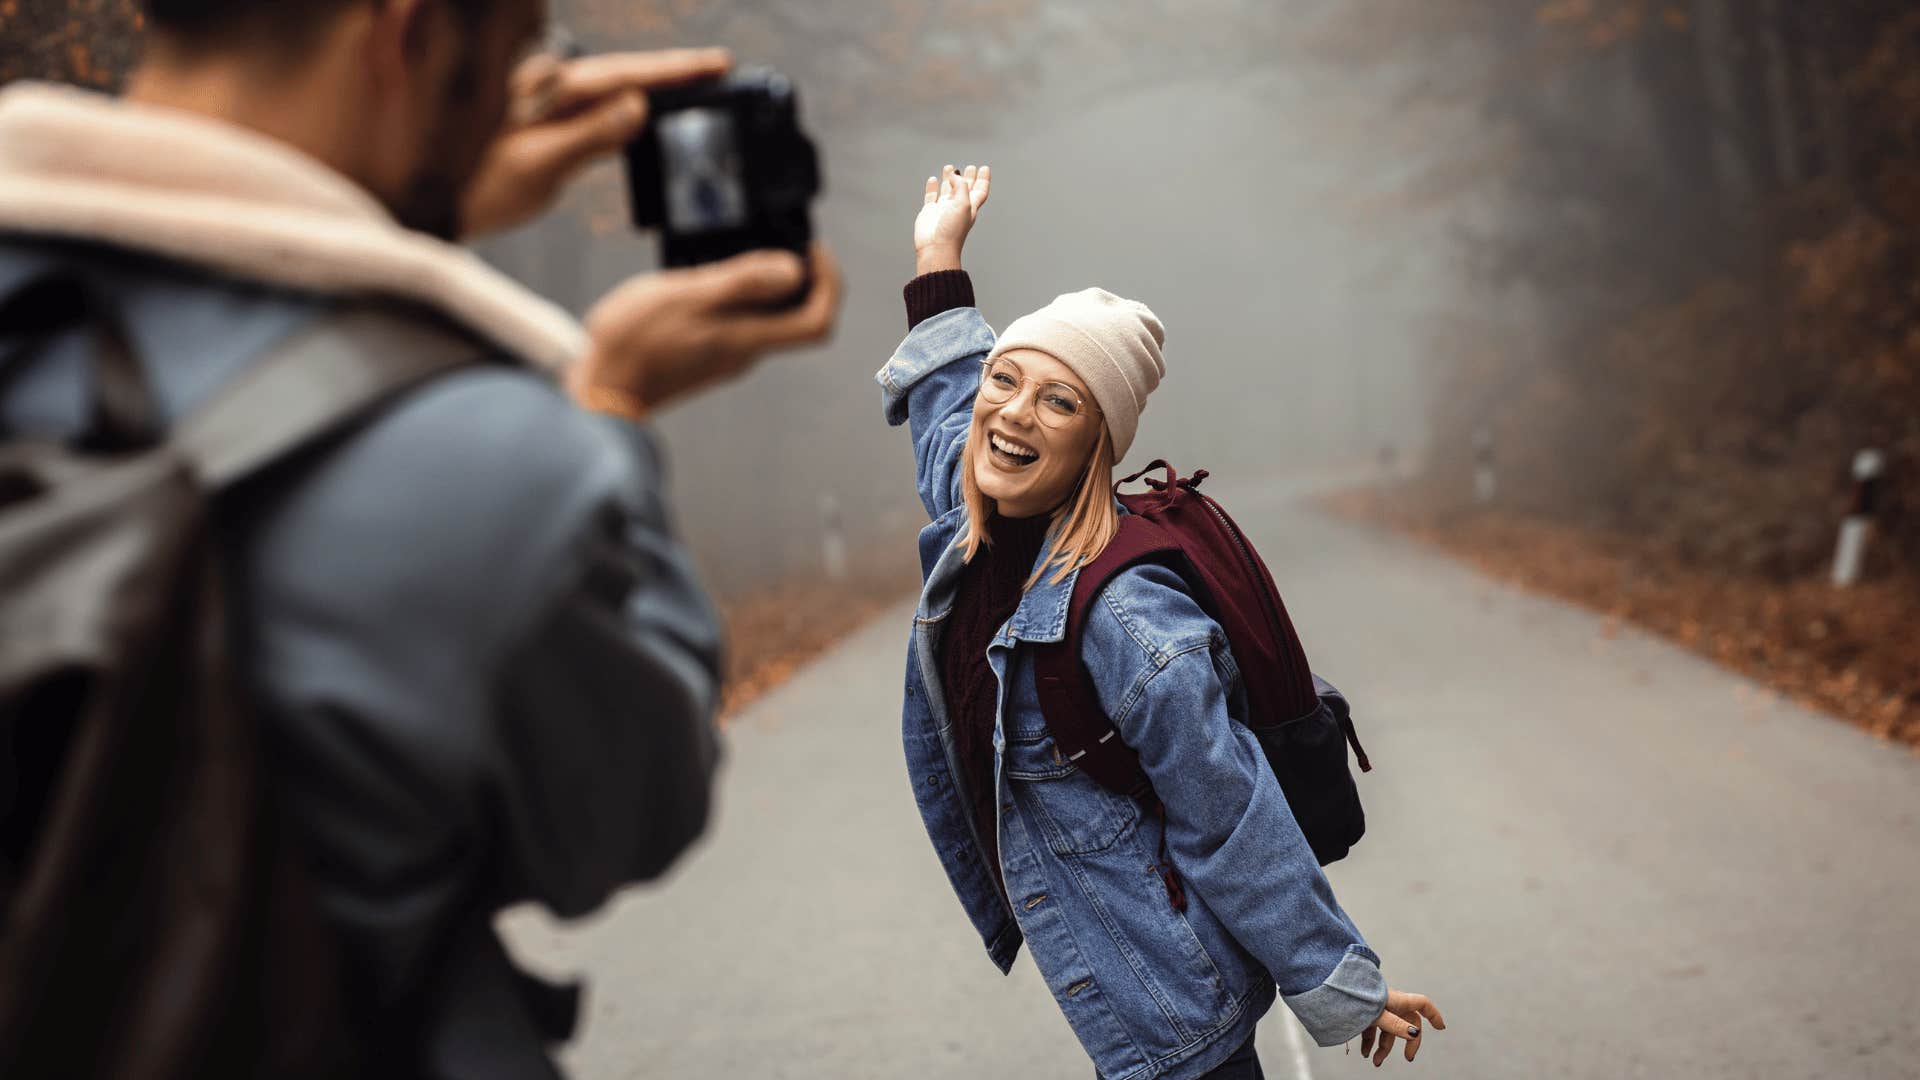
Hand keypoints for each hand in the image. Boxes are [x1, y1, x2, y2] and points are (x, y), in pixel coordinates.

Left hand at [460, 48, 731, 237]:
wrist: (420, 205)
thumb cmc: (467, 189)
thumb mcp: (535, 168)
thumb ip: (588, 136)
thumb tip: (638, 105)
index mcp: (549, 91)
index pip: (625, 73)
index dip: (675, 69)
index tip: (718, 64)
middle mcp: (544, 88)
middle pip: (621, 73)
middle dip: (671, 73)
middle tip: (719, 72)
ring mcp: (537, 105)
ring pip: (606, 89)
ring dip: (648, 88)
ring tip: (692, 92)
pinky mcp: (532, 125)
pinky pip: (588, 110)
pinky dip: (618, 111)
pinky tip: (635, 117)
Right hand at [573, 244, 842, 413]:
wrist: (599, 390)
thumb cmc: (635, 343)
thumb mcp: (688, 295)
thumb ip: (742, 281)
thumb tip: (794, 270)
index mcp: (749, 338)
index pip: (817, 321)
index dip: (829, 284)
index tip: (813, 251)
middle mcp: (744, 351)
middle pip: (796, 317)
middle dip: (800, 276)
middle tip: (781, 240)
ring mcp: (724, 355)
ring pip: (765, 317)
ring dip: (762, 283)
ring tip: (737, 250)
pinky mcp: (703, 354)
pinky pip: (735, 321)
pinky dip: (733, 295)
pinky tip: (705, 275)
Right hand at [912, 164, 990, 274]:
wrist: (935, 247)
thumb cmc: (952, 230)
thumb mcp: (964, 204)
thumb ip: (961, 186)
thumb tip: (954, 175)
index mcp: (970, 207)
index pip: (980, 190)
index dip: (983, 179)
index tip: (984, 168)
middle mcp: (957, 207)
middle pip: (965, 189)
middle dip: (968, 178)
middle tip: (970, 167)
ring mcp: (943, 209)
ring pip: (947, 190)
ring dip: (949, 179)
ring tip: (949, 168)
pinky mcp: (929, 212)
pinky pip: (931, 197)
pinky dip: (932, 188)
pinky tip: (933, 180)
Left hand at [1357, 989, 1445, 1066]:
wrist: (1329, 989)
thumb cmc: (1354, 999)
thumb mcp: (1377, 1015)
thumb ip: (1395, 1025)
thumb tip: (1414, 1034)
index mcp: (1397, 1000)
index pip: (1422, 1004)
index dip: (1433, 1014)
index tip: (1441, 1027)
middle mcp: (1389, 1003)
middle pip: (1407, 1022)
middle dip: (1408, 1041)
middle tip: (1408, 1058)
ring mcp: (1376, 1008)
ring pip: (1387, 1029)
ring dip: (1384, 1047)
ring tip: (1376, 1062)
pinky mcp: (1364, 1012)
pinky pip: (1372, 1029)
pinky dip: (1370, 1042)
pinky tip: (1365, 1053)